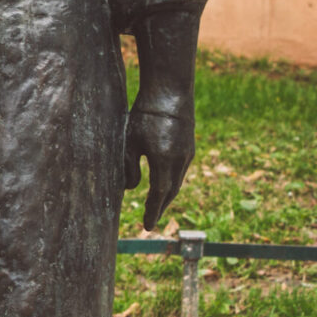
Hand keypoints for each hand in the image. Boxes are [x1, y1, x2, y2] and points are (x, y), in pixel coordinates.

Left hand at [124, 101, 194, 228]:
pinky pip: (181, 170)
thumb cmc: (145, 114)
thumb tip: (129, 188)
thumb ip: (128, 166)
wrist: (170, 91)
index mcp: (164, 161)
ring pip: (177, 181)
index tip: (147, 226)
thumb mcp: (130, 140)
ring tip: (157, 205)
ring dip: (167, 196)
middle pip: (171, 192)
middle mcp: (180, 161)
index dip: (152, 212)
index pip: (159, 195)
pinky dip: (172, 182)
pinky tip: (165, 182)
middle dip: (160, 208)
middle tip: (152, 220)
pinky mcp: (189, 145)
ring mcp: (187, 153)